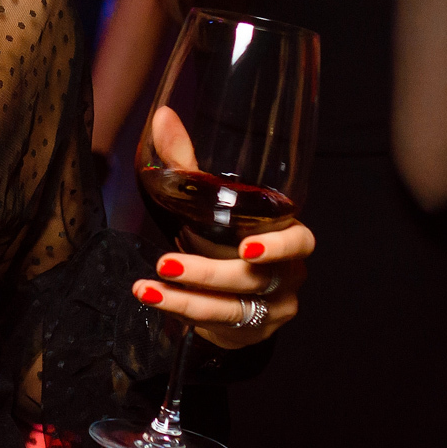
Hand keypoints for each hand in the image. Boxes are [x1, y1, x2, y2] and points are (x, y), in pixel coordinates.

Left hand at [130, 107, 310, 348]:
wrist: (233, 287)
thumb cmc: (224, 233)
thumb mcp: (209, 200)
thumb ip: (188, 162)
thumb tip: (162, 115)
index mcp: (286, 236)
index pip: (300, 242)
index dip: (278, 247)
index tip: (246, 249)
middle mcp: (286, 275)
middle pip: (254, 280)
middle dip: (207, 272)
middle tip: (165, 262)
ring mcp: (271, 308)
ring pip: (231, 308)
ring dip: (185, 300)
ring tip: (146, 287)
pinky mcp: (249, 332)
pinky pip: (216, 327)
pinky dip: (181, 312)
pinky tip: (151, 298)